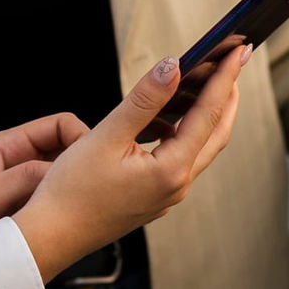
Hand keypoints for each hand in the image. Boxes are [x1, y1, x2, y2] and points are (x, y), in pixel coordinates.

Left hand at [0, 112, 87, 267]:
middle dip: (82, 167)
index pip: (61, 126)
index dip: (83, 139)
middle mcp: (16, 163)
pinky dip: (58, 212)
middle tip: (98, 192)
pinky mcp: (16, 214)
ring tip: (83, 212)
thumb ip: (27, 178)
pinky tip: (65, 229)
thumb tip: (72, 168)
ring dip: (70, 193)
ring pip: (59, 182)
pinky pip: (46, 205)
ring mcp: (17, 189)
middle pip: (65, 153)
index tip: (96, 165)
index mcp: (8, 146)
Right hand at [12, 47, 247, 281]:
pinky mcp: (153, 198)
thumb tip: (173, 67)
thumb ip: (143, 100)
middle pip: (216, 134)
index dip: (224, 79)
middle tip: (233, 63)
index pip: (208, 115)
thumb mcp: (106, 136)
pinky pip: (180, 160)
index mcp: (170, 171)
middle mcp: (176, 186)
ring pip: (199, 148)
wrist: (50, 237)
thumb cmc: (71, 192)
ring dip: (206, 115)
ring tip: (203, 84)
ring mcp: (166, 196)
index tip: (238, 51)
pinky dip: (183, 134)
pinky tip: (166, 120)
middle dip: (227, 96)